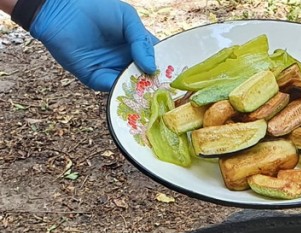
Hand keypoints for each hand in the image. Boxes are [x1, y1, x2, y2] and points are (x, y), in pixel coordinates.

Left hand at [30, 0, 158, 91]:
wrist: (61, 9)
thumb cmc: (96, 8)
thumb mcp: (127, 18)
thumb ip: (141, 41)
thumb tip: (151, 67)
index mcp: (137, 47)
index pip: (157, 61)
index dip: (168, 69)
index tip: (179, 78)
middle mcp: (127, 62)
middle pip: (147, 79)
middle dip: (157, 85)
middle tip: (169, 93)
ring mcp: (112, 71)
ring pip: (132, 87)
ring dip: (142, 93)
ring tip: (154, 97)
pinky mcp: (97, 79)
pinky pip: (113, 89)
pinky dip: (123, 92)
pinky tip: (133, 93)